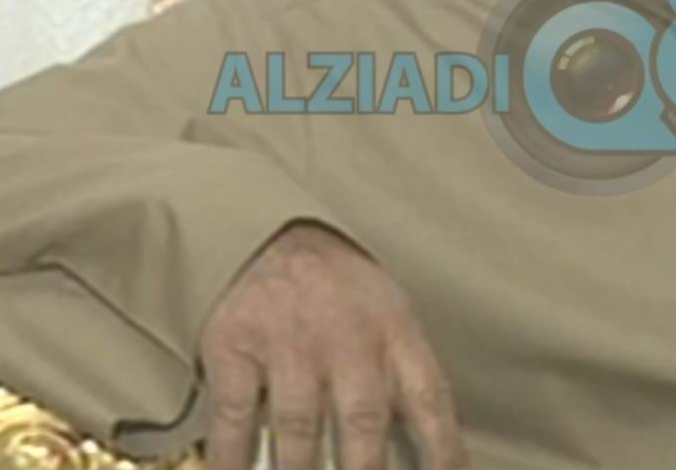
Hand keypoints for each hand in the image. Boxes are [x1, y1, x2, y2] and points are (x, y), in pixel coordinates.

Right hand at [198, 221, 469, 469]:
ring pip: (300, 429)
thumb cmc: (337, 286)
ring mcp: (289, 342)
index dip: (443, 451)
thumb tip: (422, 449)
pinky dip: (232, 458)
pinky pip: (235, 417)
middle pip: (364, 423)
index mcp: (394, 330)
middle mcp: (346, 337)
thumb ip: (402, 372)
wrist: (266, 228)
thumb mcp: (387, 310)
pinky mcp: (237, 345)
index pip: (430, 399)